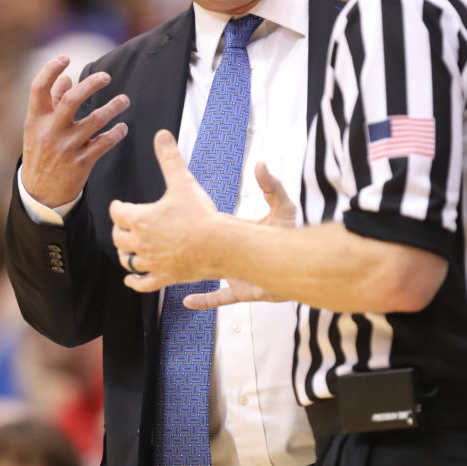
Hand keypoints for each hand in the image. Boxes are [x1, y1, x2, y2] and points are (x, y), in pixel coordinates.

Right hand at [21, 56, 129, 206]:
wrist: (41, 193)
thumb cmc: (41, 152)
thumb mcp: (38, 128)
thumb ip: (52, 102)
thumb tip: (65, 77)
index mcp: (35, 119)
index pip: (39, 88)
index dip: (50, 70)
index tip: (65, 57)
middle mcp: (50, 131)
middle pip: (72, 100)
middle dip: (91, 85)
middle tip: (107, 77)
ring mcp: (66, 147)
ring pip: (95, 121)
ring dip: (114, 107)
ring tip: (125, 100)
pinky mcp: (81, 162)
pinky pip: (105, 143)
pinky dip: (117, 133)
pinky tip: (123, 127)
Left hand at [111, 130, 221, 291]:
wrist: (219, 245)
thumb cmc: (201, 214)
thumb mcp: (183, 181)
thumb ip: (170, 158)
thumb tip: (162, 135)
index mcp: (141, 219)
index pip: (117, 212)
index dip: (117, 207)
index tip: (119, 205)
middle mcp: (141, 242)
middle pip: (118, 237)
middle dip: (119, 230)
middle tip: (124, 225)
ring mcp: (152, 261)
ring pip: (127, 260)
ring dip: (125, 254)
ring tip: (128, 249)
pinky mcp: (163, 276)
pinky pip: (142, 283)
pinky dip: (134, 281)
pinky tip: (130, 279)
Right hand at [182, 162, 293, 307]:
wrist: (304, 267)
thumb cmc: (292, 236)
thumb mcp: (283, 208)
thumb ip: (272, 187)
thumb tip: (260, 165)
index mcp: (235, 231)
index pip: (211, 224)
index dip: (197, 219)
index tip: (178, 212)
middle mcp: (231, 252)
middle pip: (203, 249)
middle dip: (186, 246)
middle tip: (162, 242)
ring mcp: (234, 272)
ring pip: (206, 273)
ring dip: (189, 271)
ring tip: (168, 268)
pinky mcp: (242, 290)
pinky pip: (220, 297)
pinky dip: (205, 300)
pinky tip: (188, 301)